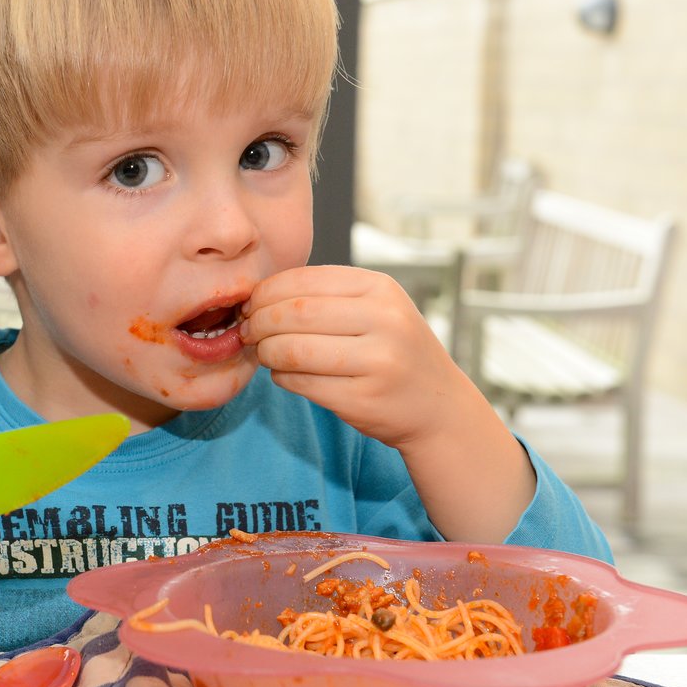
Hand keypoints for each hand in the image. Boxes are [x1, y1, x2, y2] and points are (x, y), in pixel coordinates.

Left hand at [239, 265, 534, 541]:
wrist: (438, 406)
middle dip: (258, 322)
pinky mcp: (363, 399)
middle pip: (293, 313)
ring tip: (263, 353)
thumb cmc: (393, 351)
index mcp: (380, 289)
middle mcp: (384, 320)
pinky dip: (281, 377)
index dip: (265, 292)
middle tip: (247, 331)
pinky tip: (283, 373)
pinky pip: (301, 383)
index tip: (250, 304)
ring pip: (293, 349)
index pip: (303, 280)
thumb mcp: (376, 309)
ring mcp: (377, 362)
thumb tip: (258, 295)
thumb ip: (326, 296)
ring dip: (265, 351)